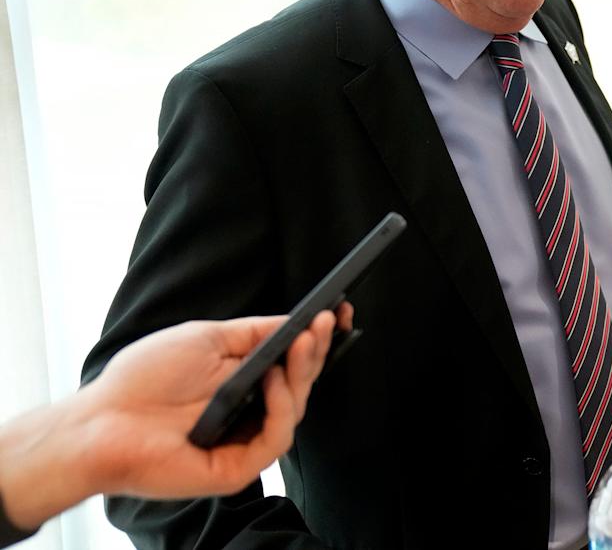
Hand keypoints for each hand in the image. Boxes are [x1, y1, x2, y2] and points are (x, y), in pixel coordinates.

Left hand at [0, 306, 351, 531]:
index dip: (317, 341)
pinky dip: (282, 406)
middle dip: (316, 350)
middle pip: (301, 383)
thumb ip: (254, 331)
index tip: (338, 314)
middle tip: (326, 322)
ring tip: (301, 343)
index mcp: (243, 381)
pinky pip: (277, 438)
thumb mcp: (207, 338)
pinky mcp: (237, 468)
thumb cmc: (144, 378)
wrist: (101, 420)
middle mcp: (249, 411)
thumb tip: (296, 321)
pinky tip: (273, 381)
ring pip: (296, 409)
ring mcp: (244, 440)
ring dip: (304, 372)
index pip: (292, 363)